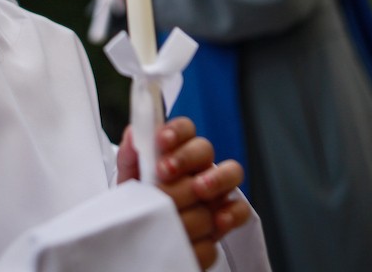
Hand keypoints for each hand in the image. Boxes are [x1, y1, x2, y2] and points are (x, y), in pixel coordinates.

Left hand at [117, 117, 251, 269]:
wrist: (144, 241)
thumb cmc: (141, 205)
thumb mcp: (130, 182)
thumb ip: (131, 156)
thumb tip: (133, 132)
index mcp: (177, 152)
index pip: (184, 129)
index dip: (175, 131)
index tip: (160, 141)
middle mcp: (200, 167)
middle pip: (205, 149)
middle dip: (186, 157)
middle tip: (165, 171)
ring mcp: (217, 191)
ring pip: (231, 173)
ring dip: (215, 180)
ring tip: (198, 190)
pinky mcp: (227, 218)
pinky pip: (241, 210)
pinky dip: (232, 213)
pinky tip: (218, 220)